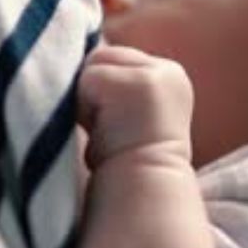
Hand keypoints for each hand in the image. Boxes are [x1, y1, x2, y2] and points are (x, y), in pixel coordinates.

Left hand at [77, 44, 194, 169]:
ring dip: (86, 100)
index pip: (113, 58)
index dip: (98, 89)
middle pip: (101, 56)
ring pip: (92, 65)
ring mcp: (155, 75)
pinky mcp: (140, 82)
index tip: (109, 124)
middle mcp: (168, 71)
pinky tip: (102, 131)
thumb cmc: (127, 163)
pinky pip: (87, 79)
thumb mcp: (126, 115)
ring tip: (104, 130)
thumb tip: (77, 58)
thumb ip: (114, 86)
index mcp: (169, 78)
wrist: (146, 191)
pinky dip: (84, 109)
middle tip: (105, 128)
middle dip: (90, 90)